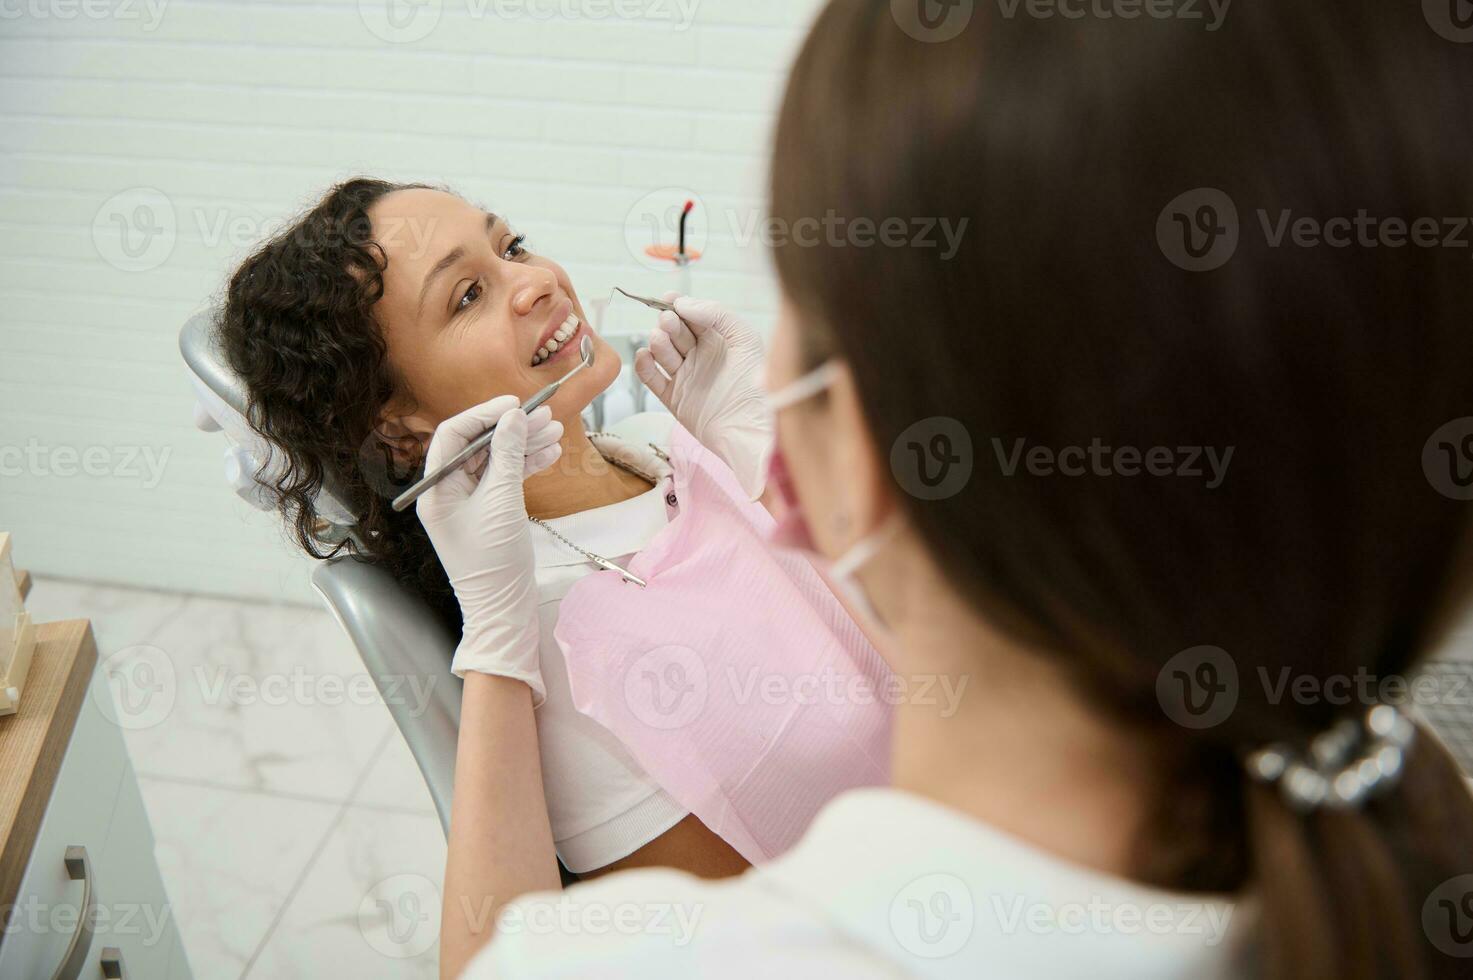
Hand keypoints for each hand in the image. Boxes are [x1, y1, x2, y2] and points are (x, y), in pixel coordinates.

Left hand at [415, 396, 563, 699]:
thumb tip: (514, 417)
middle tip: (545, 415)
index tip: (514, 404)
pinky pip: (505, 479)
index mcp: (436, 489)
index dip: (483, 414)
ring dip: (524, 445)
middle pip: (478, 446)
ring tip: (556, 432)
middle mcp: (448, 492)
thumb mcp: (501, 502)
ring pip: (496, 461)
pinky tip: (551, 455)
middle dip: (511, 429)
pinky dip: (526, 466)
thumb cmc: (494, 561)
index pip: (453, 435)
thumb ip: (507, 455)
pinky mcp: (488, 513)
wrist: (503, 608)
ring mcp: (469, 503)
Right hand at [633, 295, 772, 498]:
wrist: (749, 429)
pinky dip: (645, 366)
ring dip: (658, 342)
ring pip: (662, 352)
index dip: (679, 304)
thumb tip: (683, 303)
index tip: (668, 297)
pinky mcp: (674, 398)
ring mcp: (686, 377)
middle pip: (675, 332)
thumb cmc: (754, 384)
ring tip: (660, 338)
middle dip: (669, 323)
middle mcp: (701, 356)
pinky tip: (646, 356)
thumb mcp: (745, 339)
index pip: (693, 316)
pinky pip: (652, 378)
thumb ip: (718, 314)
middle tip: (667, 321)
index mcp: (719, 340)